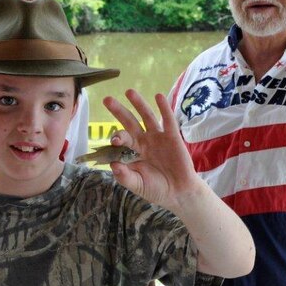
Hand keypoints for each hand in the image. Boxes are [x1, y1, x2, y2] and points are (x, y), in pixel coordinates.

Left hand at [103, 89, 199, 208]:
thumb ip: (124, 177)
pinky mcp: (172, 137)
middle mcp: (144, 141)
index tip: (114, 140)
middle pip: (129, 122)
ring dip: (139, 104)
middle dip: (119, 111)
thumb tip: (113, 166)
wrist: (179, 193)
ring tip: (129, 92)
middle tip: (107, 100)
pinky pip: (168, 120)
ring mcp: (158, 137)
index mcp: (132, 152)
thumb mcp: (137, 185)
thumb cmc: (156, 189)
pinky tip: (158, 97)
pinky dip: (164, 108)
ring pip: (146, 117)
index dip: (117, 137)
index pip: (121, 140)